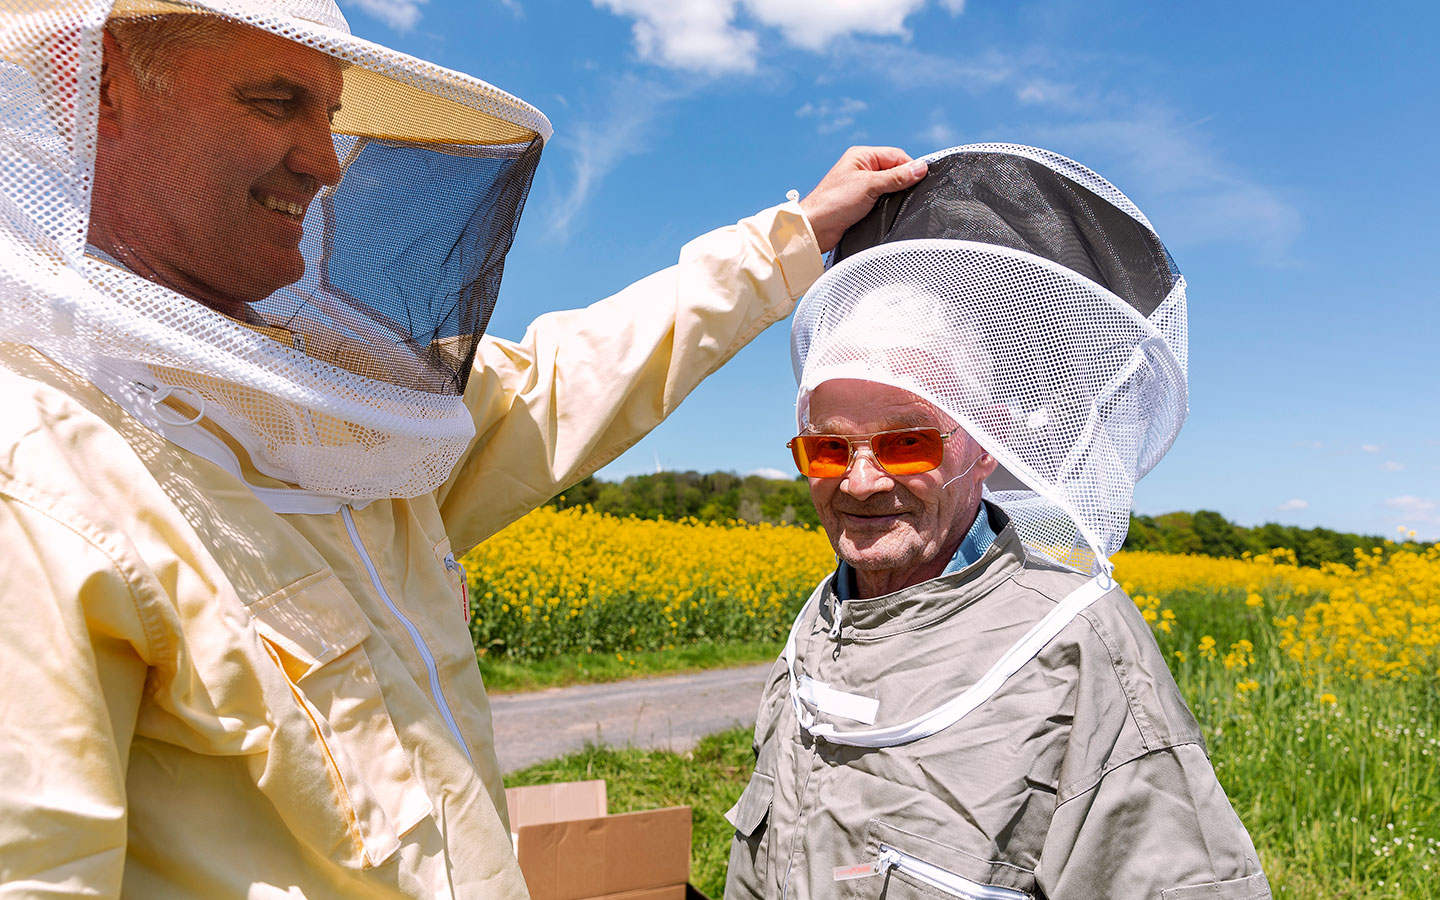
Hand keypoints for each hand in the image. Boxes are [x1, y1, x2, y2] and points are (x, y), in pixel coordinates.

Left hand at [798, 147, 927, 252]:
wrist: (814, 228)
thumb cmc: (834, 202)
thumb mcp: (870, 186)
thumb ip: (897, 177)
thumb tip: (921, 167)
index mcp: (862, 156)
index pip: (897, 156)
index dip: (910, 167)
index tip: (921, 180)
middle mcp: (862, 168)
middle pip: (894, 171)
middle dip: (903, 182)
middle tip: (908, 195)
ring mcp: (861, 185)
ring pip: (889, 187)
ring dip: (895, 195)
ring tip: (896, 204)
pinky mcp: (860, 202)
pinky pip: (882, 199)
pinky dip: (888, 204)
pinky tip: (890, 211)